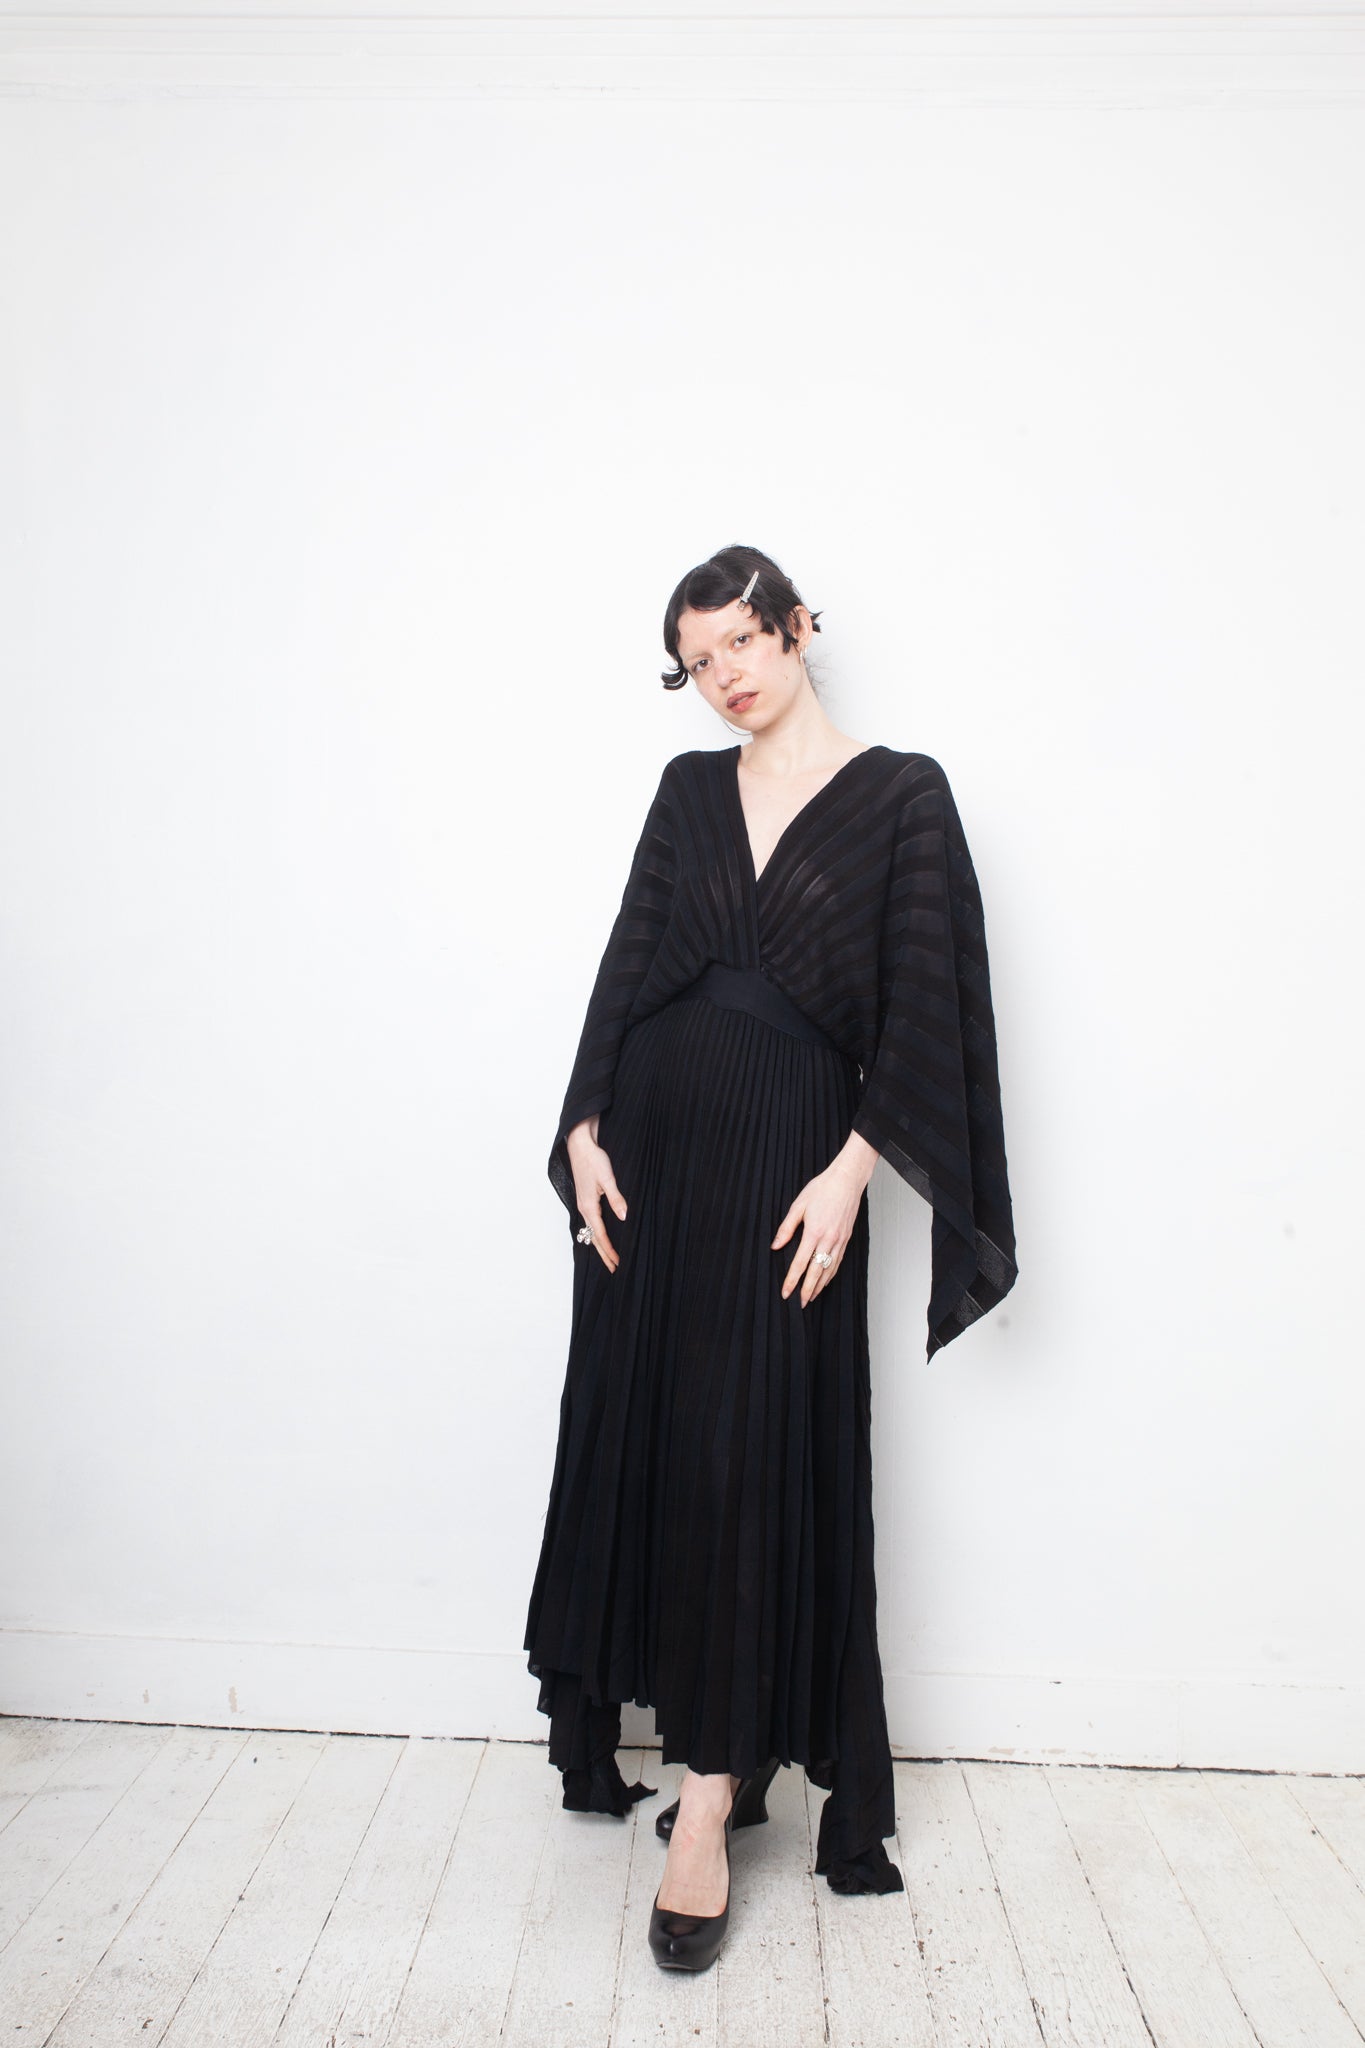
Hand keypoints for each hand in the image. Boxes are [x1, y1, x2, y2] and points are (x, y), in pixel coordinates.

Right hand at [567, 1118, 627, 1274]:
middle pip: (594, 1238)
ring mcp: (583, 1205)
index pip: (601, 1234)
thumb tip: (624, 1217)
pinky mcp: (585, 1199)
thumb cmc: (593, 1160)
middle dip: (604, 1254)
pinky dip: (597, 1234)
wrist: (580, 1145)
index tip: (617, 1262)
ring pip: (591, 1231)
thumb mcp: (608, 1179)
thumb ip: (617, 1198)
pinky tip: (602, 1236)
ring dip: (600, 1246)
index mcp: (589, 1206)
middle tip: (614, 1269)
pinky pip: (591, 1223)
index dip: (609, 1250)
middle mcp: (584, 1209)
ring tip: (609, 1258)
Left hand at [771, 1159, 866, 1306]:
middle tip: (800, 1303)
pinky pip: (838, 1261)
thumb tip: (776, 1246)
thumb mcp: (798, 1205)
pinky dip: (831, 1274)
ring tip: (811, 1297)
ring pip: (829, 1269)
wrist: (847, 1180)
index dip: (792, 1280)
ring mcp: (840, 1240)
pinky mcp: (847, 1238)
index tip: (786, 1293)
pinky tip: (825, 1280)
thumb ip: (786, 1228)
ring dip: (820, 1286)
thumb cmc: (822, 1189)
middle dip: (807, 1290)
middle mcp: (829, 1239)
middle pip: (816, 1272)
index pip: (800, 1263)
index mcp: (814, 1232)